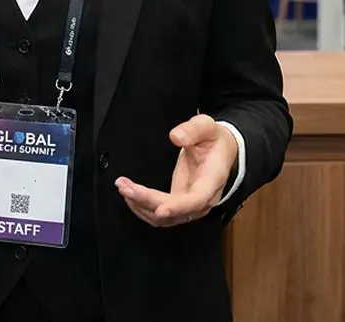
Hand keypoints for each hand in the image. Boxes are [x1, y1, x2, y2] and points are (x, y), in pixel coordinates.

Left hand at [115, 114, 237, 227]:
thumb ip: (192, 129)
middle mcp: (203, 199)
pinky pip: (161, 215)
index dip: (177, 207)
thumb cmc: (213, 138)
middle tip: (124, 186)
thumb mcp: (206, 126)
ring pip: (166, 219)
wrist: (221, 149)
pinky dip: (144, 208)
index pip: (196, 200)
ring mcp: (191, 205)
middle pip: (175, 213)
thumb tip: (175, 137)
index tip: (159, 209)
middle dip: (147, 201)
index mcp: (212, 180)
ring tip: (123, 187)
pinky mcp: (180, 203)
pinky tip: (130, 195)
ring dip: (142, 206)